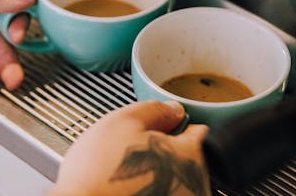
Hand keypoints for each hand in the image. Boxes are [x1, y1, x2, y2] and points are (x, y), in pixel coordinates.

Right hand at [50, 101, 210, 195]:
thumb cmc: (98, 175)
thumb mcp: (123, 122)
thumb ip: (155, 109)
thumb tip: (173, 109)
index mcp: (189, 157)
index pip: (197, 131)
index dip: (175, 123)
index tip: (160, 125)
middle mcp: (193, 187)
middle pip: (183, 157)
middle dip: (161, 150)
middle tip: (131, 151)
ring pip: (169, 178)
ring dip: (154, 172)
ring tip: (123, 173)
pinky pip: (159, 193)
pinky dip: (146, 190)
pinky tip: (124, 189)